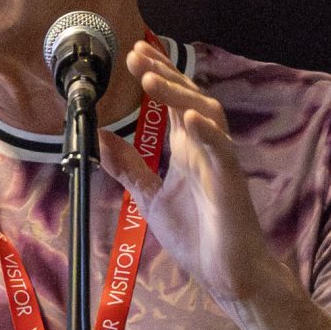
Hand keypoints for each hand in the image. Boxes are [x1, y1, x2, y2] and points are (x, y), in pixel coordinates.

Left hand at [99, 39, 278, 310]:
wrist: (228, 275)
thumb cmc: (198, 235)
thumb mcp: (150, 198)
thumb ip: (129, 167)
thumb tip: (99, 138)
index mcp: (187, 151)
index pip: (172, 104)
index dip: (157, 77)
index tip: (133, 55)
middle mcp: (204, 148)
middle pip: (188, 98)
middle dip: (163, 74)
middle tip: (136, 55)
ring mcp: (219, 162)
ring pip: (206, 113)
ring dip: (179, 94)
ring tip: (151, 79)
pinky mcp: (231, 183)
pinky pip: (222, 152)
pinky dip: (208, 133)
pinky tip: (192, 120)